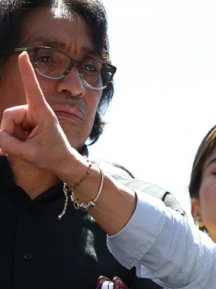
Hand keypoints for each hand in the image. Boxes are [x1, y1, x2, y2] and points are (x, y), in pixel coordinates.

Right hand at [0, 51, 76, 175]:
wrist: (62, 162)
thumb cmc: (52, 156)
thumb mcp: (30, 154)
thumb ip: (9, 145)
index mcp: (43, 113)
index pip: (32, 89)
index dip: (26, 72)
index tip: (24, 54)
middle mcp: (35, 111)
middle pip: (9, 116)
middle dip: (10, 133)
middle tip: (23, 147)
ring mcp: (28, 116)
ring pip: (7, 123)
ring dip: (12, 138)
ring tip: (27, 146)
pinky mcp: (24, 122)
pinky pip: (8, 129)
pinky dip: (10, 140)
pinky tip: (14, 149)